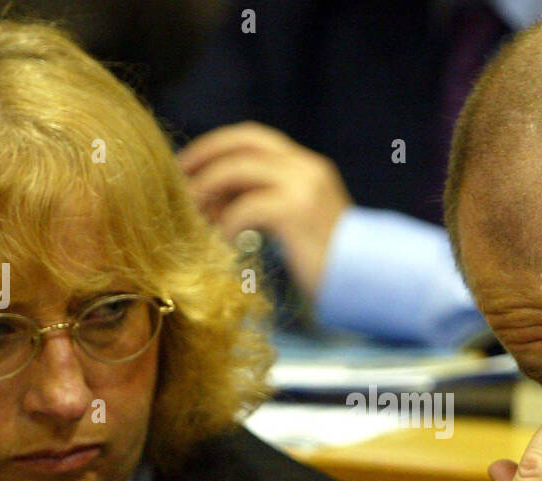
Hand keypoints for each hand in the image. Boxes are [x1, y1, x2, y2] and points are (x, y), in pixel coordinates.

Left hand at [176, 122, 352, 298]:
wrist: (365, 283)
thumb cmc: (326, 261)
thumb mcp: (295, 220)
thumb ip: (265, 200)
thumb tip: (212, 198)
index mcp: (307, 166)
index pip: (252, 137)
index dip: (215, 145)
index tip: (187, 165)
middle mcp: (307, 167)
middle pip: (242, 142)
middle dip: (203, 156)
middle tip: (177, 179)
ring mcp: (303, 186)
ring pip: (238, 170)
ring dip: (207, 190)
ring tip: (192, 214)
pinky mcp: (296, 212)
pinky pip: (246, 207)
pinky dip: (226, 224)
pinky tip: (224, 243)